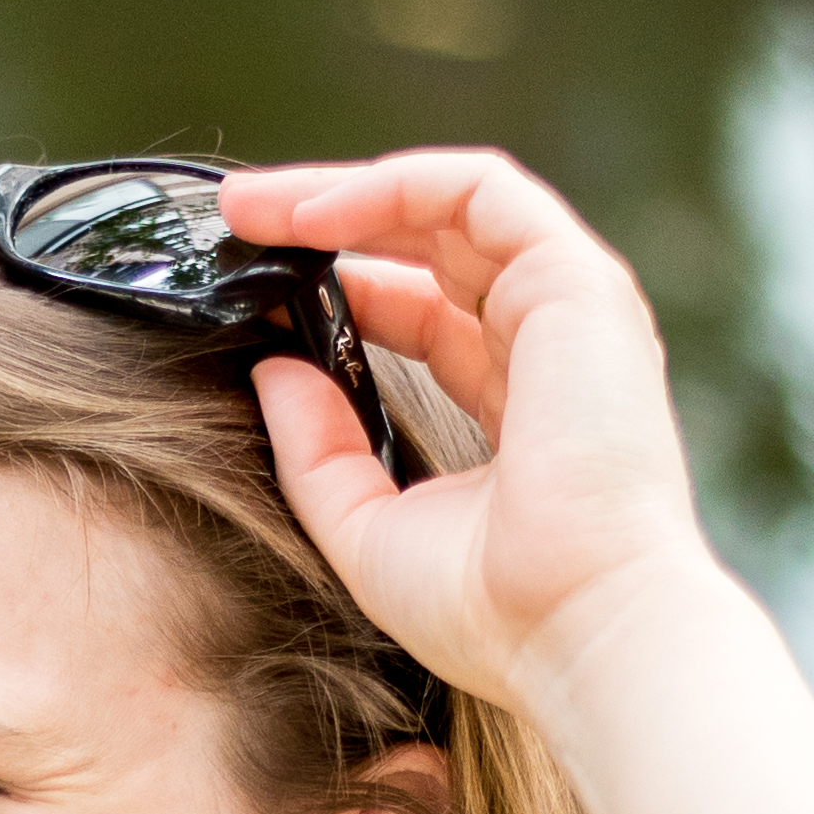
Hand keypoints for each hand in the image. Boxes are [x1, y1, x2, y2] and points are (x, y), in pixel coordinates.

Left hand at [215, 146, 727, 739]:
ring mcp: (568, 308)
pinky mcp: (575, 282)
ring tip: (257, 206)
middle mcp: (547, 345)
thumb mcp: (369, 529)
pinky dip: (394, 186)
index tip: (256, 286)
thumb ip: (317, 452)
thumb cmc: (496, 611)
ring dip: (348, 190)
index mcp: (515, 404)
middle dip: (330, 219)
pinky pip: (480, 190)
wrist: (576, 627)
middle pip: (431, 245)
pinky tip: (314, 215)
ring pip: (451, 203)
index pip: (424, 313)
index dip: (342, 287)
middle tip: (237, 218)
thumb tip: (273, 371)